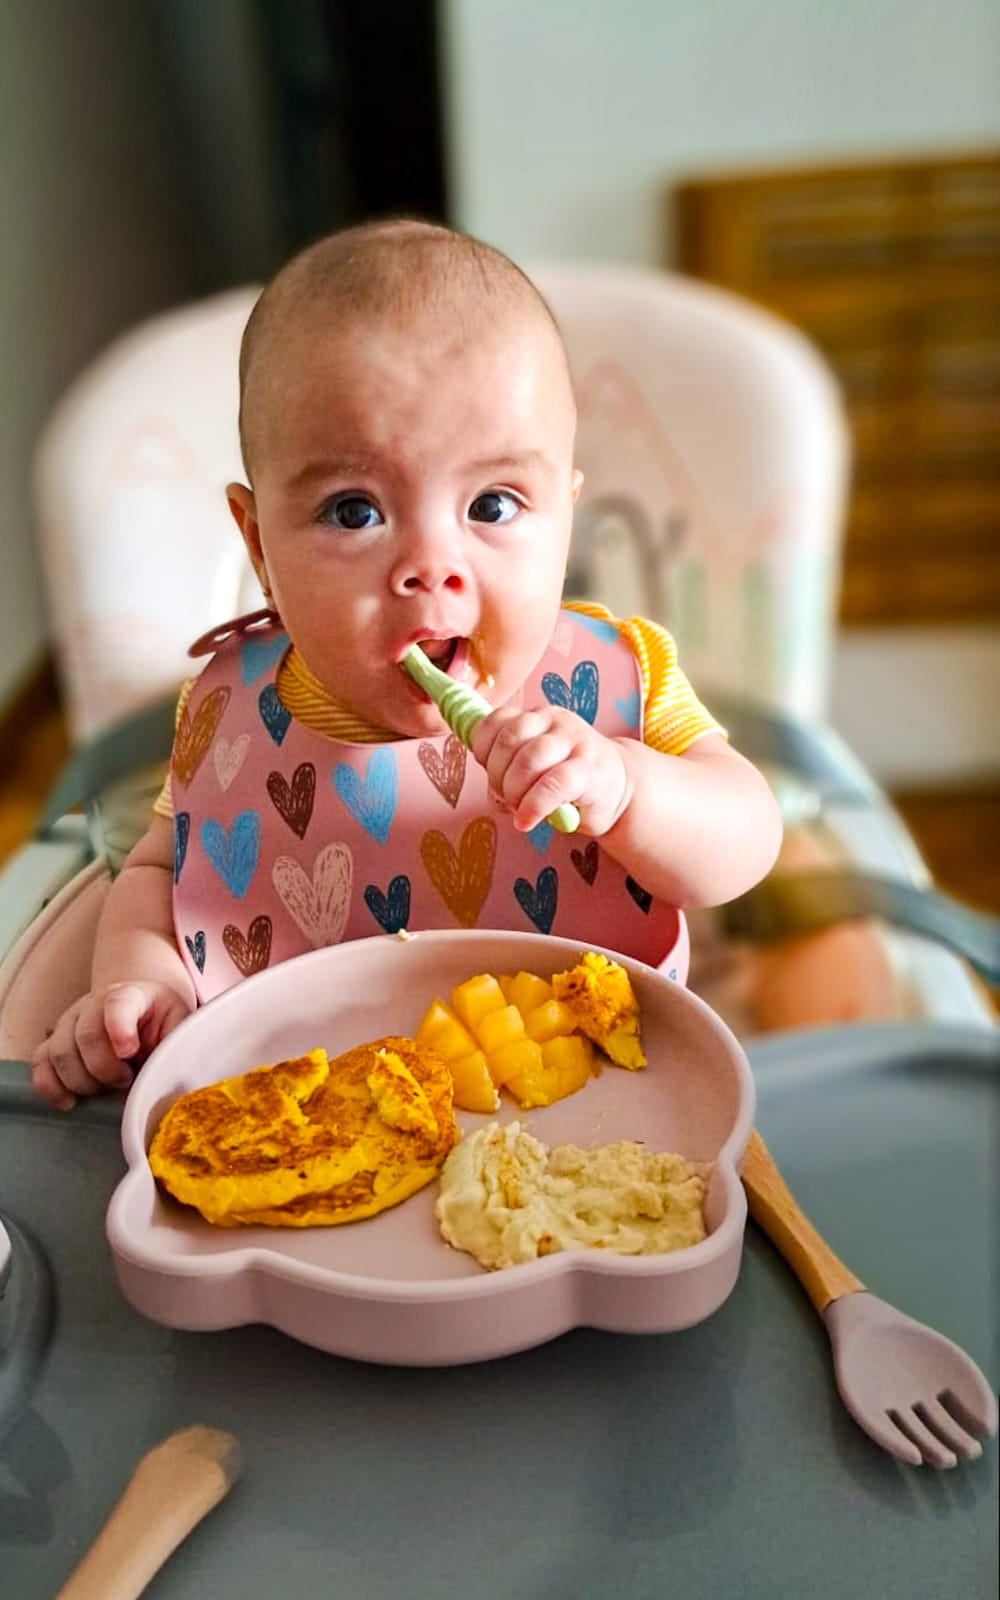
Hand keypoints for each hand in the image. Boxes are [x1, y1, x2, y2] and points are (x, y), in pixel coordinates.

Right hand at [31, 982, 194, 1109]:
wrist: (143, 998)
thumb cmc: (162, 1016)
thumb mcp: (179, 1023)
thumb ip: (176, 1044)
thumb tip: (172, 1077)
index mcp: (130, 995)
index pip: (118, 1005)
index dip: (120, 1028)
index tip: (129, 1052)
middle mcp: (92, 1005)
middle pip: (84, 1036)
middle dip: (104, 1069)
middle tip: (126, 1080)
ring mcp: (69, 1022)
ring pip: (59, 1053)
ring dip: (82, 1081)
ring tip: (106, 1089)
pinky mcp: (54, 1042)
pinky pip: (40, 1064)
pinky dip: (50, 1087)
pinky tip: (69, 1101)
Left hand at [472, 705, 632, 836]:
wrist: (622, 790)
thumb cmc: (572, 782)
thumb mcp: (535, 770)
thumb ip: (510, 773)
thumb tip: (494, 794)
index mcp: (537, 717)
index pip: (497, 721)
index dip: (484, 750)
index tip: (491, 772)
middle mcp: (555, 722)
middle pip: (507, 741)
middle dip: (497, 777)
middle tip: (507, 798)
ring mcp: (574, 742)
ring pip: (527, 761)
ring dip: (514, 792)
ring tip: (520, 809)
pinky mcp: (588, 768)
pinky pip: (551, 785)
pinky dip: (532, 806)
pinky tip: (527, 820)